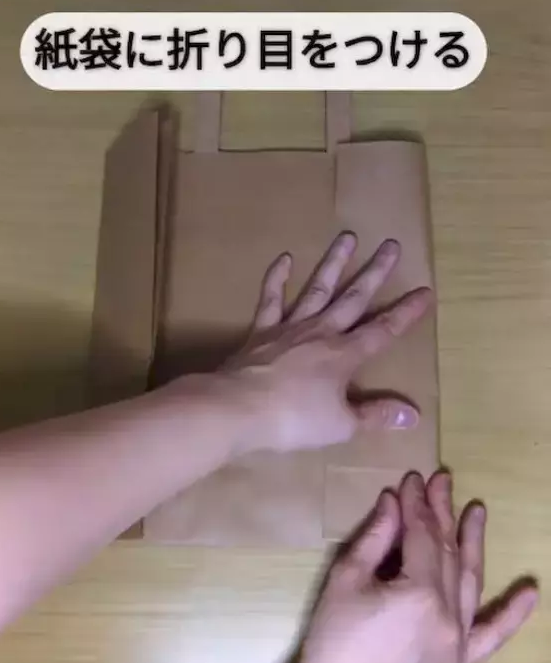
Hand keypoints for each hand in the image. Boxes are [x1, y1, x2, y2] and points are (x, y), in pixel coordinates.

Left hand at [221, 231, 431, 452]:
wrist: (237, 408)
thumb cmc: (293, 420)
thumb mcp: (341, 425)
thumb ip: (376, 415)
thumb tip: (413, 414)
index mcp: (344, 355)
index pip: (383, 330)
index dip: (406, 313)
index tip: (425, 291)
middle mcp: (321, 332)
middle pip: (353, 298)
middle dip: (375, 273)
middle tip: (391, 245)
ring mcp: (289, 327)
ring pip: (318, 289)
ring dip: (334, 264)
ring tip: (347, 237)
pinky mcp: (261, 331)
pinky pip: (271, 299)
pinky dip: (276, 279)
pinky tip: (284, 258)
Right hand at [293, 472, 537, 662]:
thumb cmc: (334, 638)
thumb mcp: (346, 579)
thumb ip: (375, 537)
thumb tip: (393, 502)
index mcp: (419, 593)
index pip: (423, 535)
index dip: (416, 504)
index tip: (411, 478)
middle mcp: (448, 615)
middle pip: (447, 552)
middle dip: (442, 513)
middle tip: (441, 480)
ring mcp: (459, 641)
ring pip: (471, 581)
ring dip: (473, 542)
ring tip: (476, 510)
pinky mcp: (460, 662)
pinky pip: (493, 636)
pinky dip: (513, 613)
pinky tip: (531, 590)